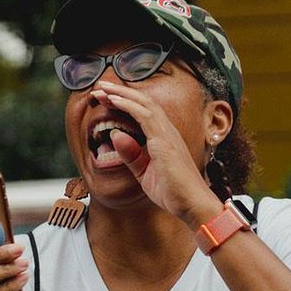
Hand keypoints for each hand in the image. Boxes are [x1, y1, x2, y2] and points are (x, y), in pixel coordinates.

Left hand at [91, 81, 219, 222]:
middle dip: (120, 92)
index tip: (105, 98)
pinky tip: (113, 100)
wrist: (190, 203)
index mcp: (163, 138)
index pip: (143, 112)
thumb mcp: (144, 172)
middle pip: (143, 102)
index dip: (124, 102)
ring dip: (121, 94)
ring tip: (102, 89)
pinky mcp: (164, 141)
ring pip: (143, 104)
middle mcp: (167, 131)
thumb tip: (114, 136)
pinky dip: (128, 105)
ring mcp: (167, 134)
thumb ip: (131, 155)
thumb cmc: (172, 191)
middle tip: (99, 87)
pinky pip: (145, 116)